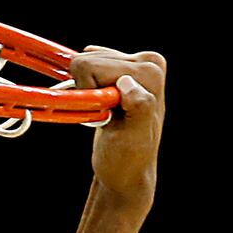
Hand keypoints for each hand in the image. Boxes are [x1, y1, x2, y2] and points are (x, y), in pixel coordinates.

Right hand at [71, 47, 165, 209]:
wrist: (125, 172)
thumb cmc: (126, 159)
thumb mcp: (132, 137)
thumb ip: (138, 106)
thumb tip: (126, 84)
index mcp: (150, 71)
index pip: (90, 65)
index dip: (87, 93)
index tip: (103, 115)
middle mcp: (147, 62)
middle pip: (86, 60)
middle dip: (87, 90)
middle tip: (103, 115)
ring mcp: (135, 65)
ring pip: (82, 63)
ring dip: (86, 91)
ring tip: (103, 113)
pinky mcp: (121, 69)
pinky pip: (85, 66)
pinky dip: (84, 87)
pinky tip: (100, 106)